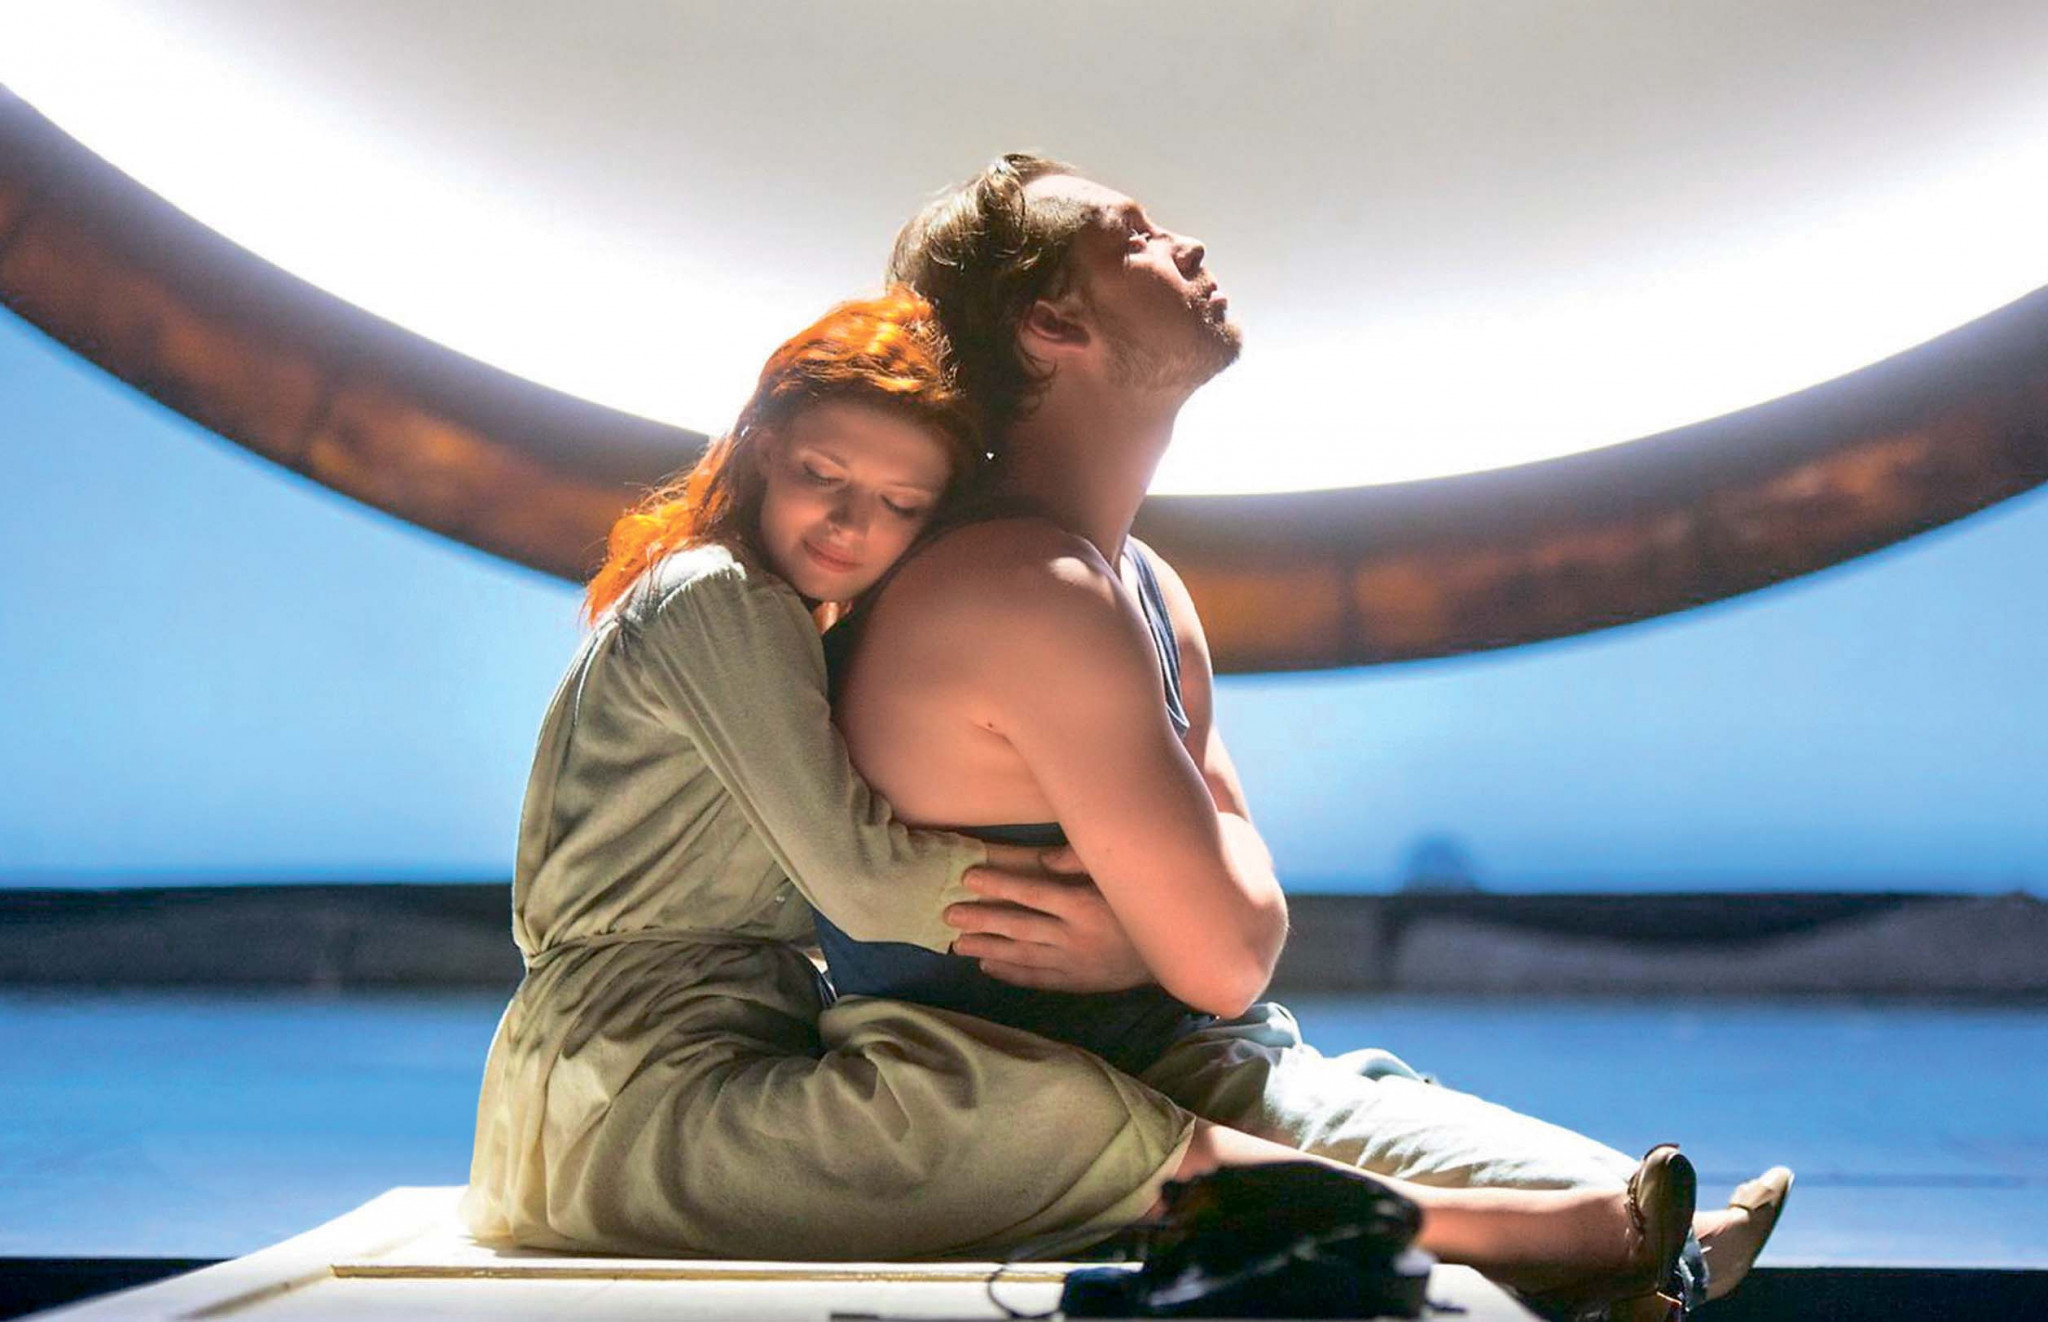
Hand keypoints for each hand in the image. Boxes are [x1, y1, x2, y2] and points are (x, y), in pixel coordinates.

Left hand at [949, 845, 1152, 992]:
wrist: (1175, 952)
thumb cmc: (1142, 905)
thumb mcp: (1119, 875)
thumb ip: (1082, 860)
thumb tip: (1043, 861)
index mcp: (1085, 905)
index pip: (1032, 893)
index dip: (999, 885)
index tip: (969, 878)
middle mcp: (1075, 936)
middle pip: (1019, 926)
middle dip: (982, 920)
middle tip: (949, 915)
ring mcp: (1075, 963)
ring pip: (1023, 956)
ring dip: (988, 950)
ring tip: (957, 945)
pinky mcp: (1078, 983)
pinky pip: (1038, 979)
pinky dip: (1011, 975)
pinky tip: (988, 969)